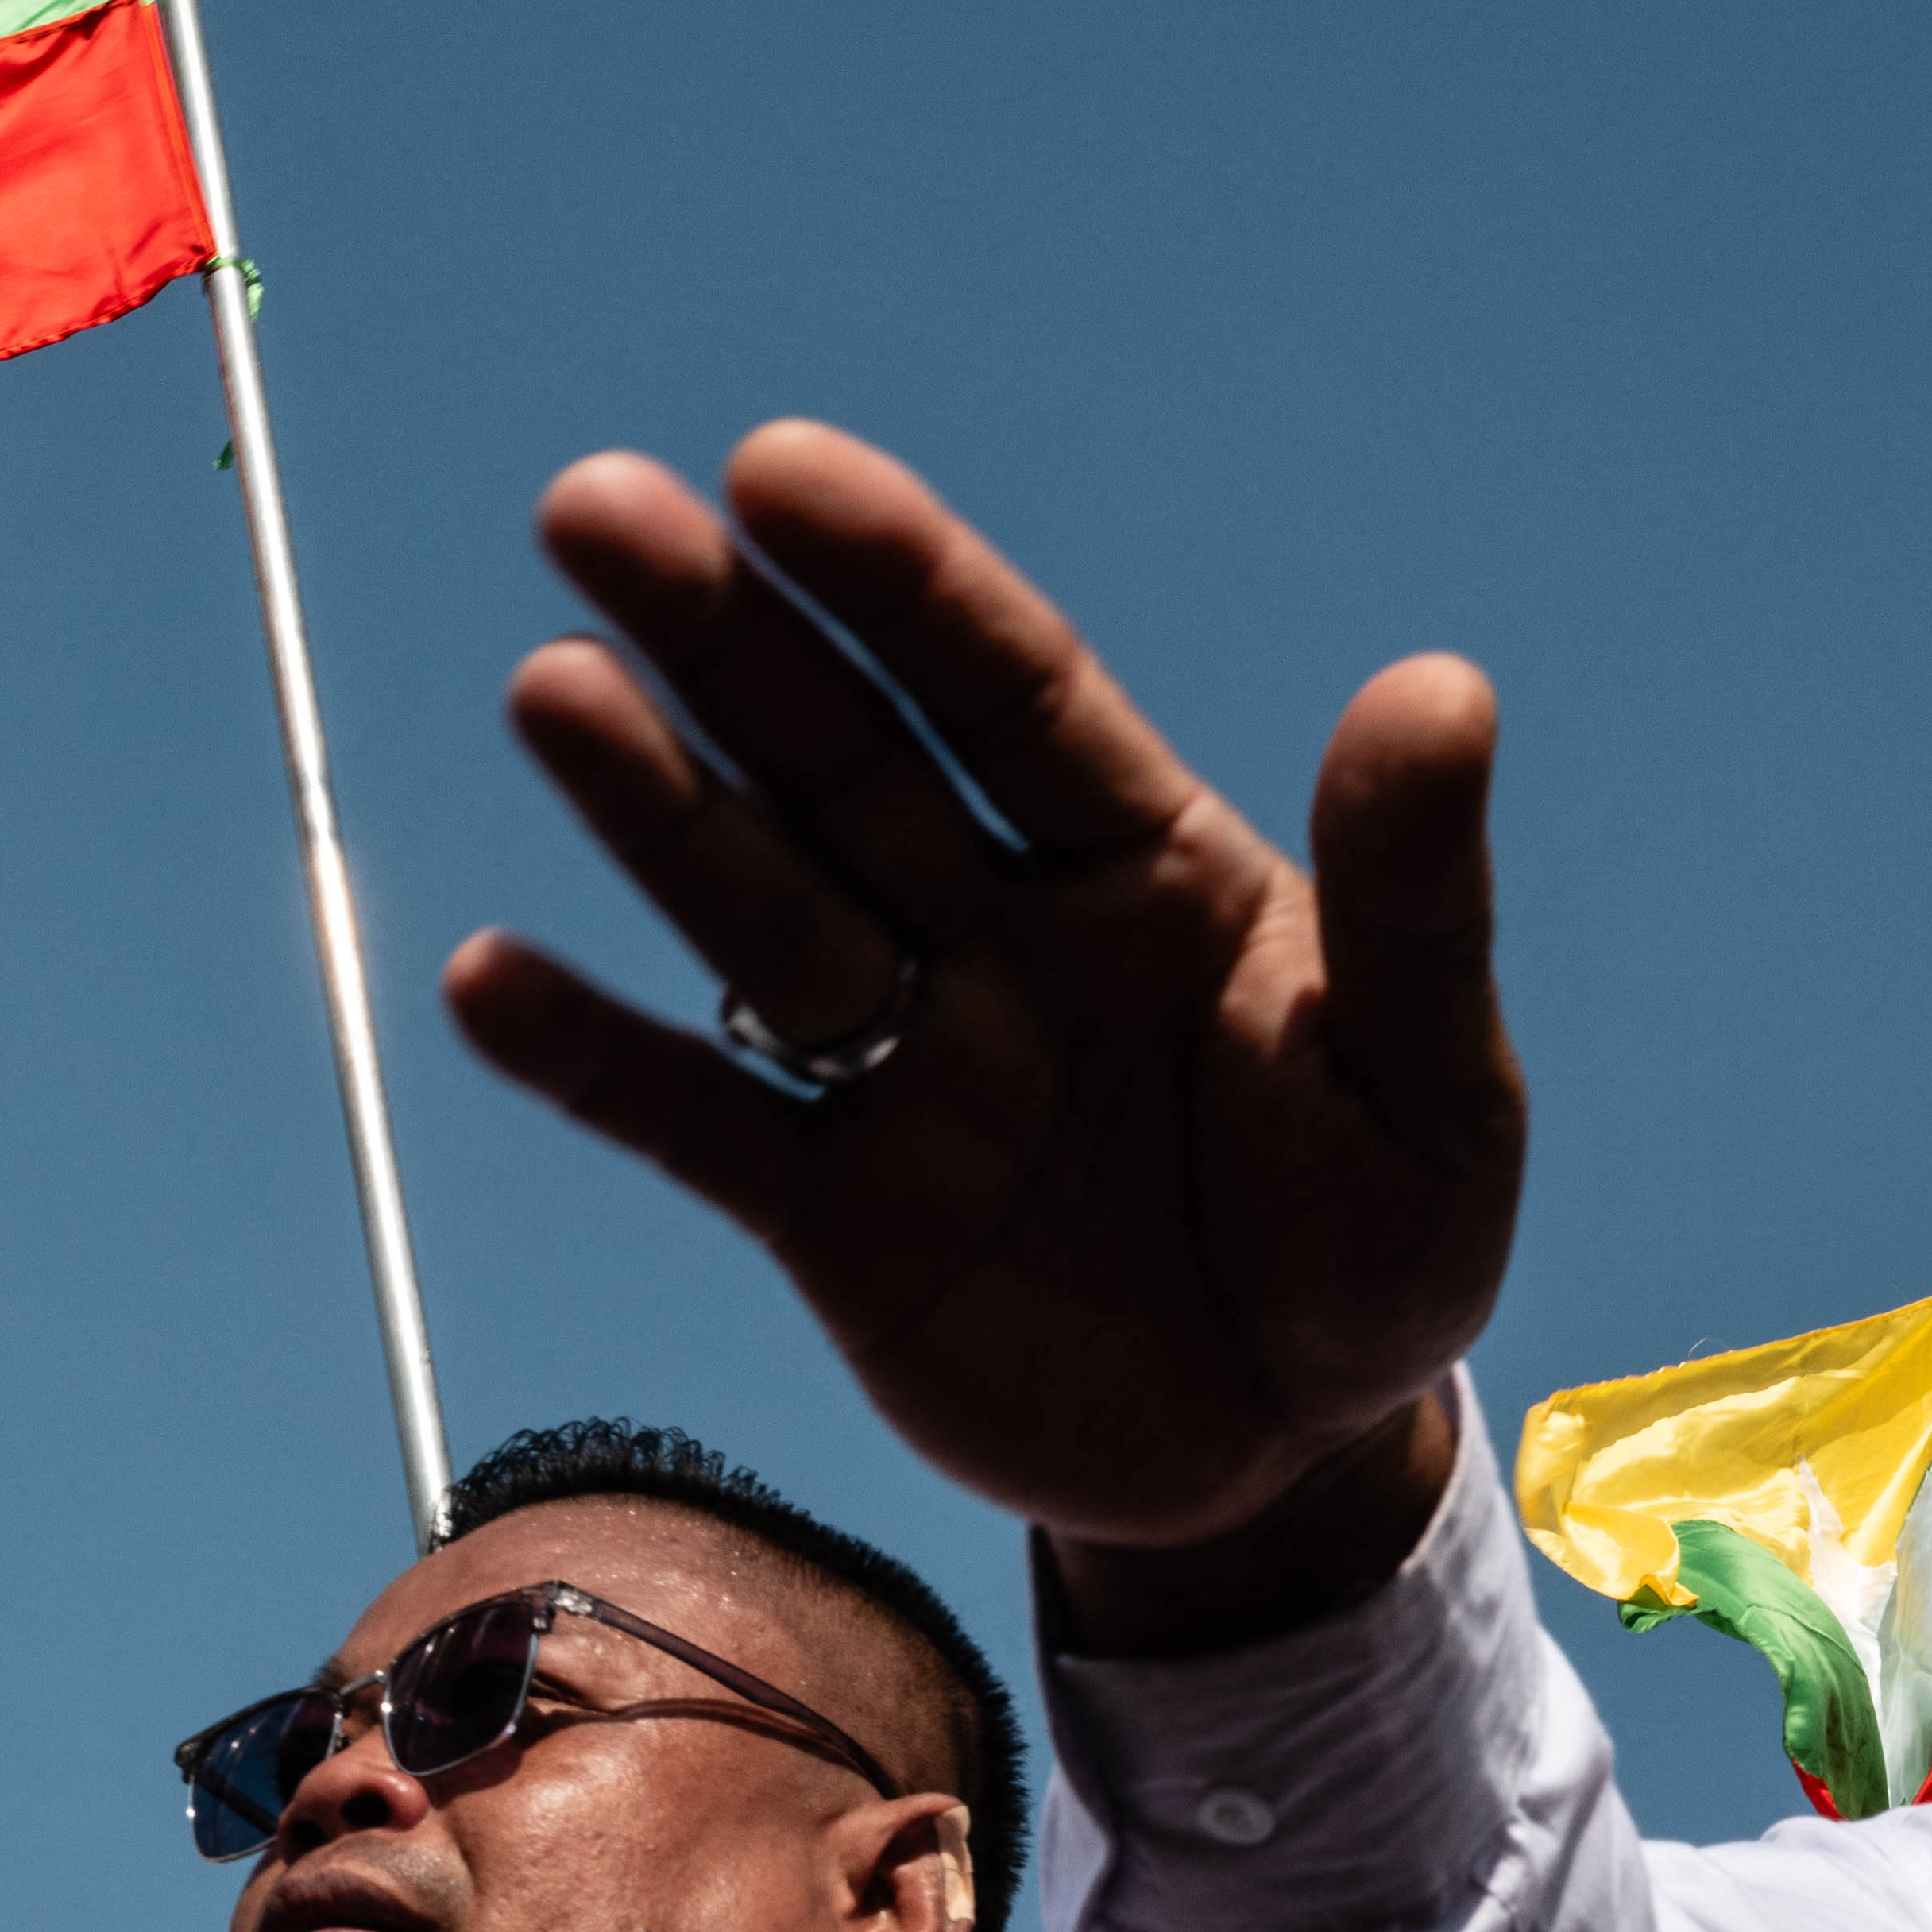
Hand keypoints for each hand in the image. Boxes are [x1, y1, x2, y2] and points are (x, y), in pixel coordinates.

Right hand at [443, 424, 1517, 1619]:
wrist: (1293, 1458)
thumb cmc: (1379, 1238)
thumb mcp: (1436, 1084)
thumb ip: (1414, 900)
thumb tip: (1441, 687)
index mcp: (1143, 862)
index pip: (1007, 689)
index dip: (898, 579)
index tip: (782, 472)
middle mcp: (997, 930)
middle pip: (843, 759)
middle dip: (725, 637)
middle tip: (594, 505)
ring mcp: (903, 1067)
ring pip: (760, 906)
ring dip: (650, 805)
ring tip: (551, 690)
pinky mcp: (834, 1213)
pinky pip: (699, 1118)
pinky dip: (596, 1054)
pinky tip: (490, 978)